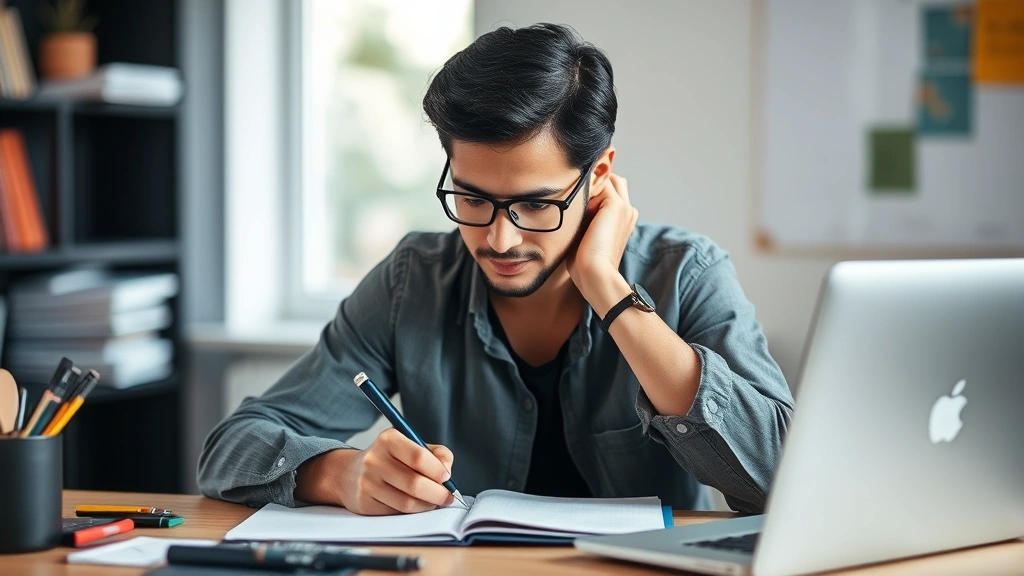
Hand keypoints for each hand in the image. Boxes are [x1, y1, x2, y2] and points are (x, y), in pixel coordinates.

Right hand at [295, 428, 455, 514]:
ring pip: (407, 502)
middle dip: (438, 493)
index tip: (446, 477)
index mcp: (388, 439)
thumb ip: (437, 454)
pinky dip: (412, 512)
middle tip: (447, 497)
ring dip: (427, 505)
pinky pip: (396, 512)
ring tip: (433, 501)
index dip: (438, 470)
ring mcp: (367, 483)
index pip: (419, 457)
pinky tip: (415, 505)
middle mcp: (374, 460)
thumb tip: (447, 471)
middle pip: (414, 483)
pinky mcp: (364, 503)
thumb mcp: (413, 446)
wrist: (352, 474)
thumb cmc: (391, 459)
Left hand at [566, 173, 637, 312]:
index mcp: (623, 220)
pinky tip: (570, 195)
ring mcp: (624, 206)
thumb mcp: (582, 238)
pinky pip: (601, 180)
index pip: (610, 192)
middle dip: (594, 181)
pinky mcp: (615, 205)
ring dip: (588, 182)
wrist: (595, 275)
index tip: (570, 193)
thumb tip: (564, 208)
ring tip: (568, 191)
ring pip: (606, 178)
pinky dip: (586, 184)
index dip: (592, 190)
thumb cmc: (584, 265)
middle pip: (612, 181)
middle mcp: (627, 211)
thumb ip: (582, 221)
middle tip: (569, 189)